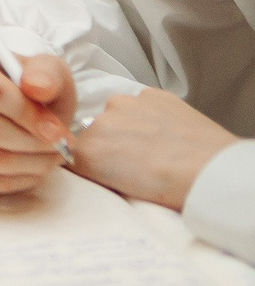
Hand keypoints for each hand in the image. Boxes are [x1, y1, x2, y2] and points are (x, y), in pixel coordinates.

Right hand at [0, 41, 76, 195]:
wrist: (9, 103)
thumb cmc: (27, 85)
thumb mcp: (47, 70)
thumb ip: (47, 75)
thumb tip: (37, 88)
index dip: (26, 114)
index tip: (56, 130)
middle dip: (33, 144)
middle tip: (60, 148)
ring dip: (30, 165)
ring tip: (51, 158)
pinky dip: (16, 181)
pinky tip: (31, 170)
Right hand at [72, 87, 238, 209]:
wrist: (213, 172)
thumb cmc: (173, 191)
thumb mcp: (121, 192)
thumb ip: (96, 171)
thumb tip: (91, 163)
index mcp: (86, 152)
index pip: (72, 152)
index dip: (88, 162)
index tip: (107, 171)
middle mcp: (98, 122)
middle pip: (94, 131)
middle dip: (109, 143)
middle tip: (136, 163)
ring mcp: (126, 103)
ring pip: (117, 115)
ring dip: (128, 126)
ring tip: (156, 146)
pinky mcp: (151, 94)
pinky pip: (141, 103)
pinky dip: (149, 115)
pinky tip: (167, 131)